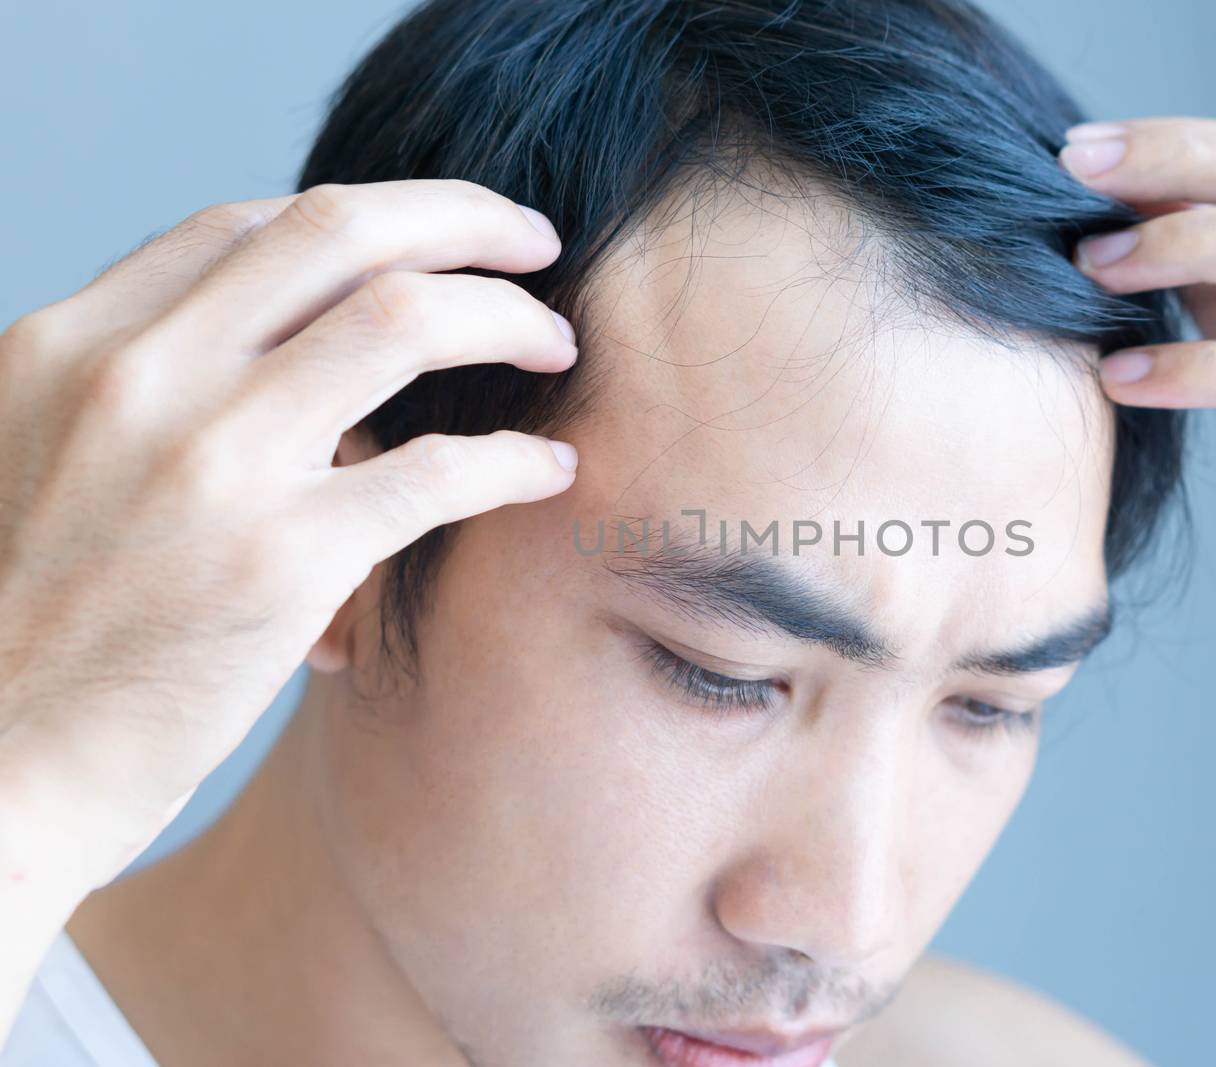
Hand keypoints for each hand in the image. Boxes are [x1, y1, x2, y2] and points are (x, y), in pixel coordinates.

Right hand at [0, 179, 579, 890]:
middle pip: (340, 232)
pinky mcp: (285, 560)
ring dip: (507, 319)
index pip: (245, 226)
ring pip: (407, 320)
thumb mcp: (30, 458)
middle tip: (536, 242)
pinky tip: (550, 467)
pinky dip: (515, 459)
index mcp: (68, 344)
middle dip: (463, 219)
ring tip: (557, 344)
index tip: (434, 235)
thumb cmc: (22, 632)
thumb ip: (132, 390)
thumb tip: (266, 353)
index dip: (365, 215)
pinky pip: (440, 471)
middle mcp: (140, 378)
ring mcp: (215, 462)